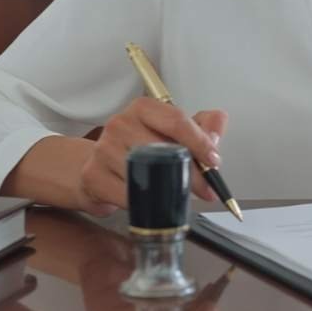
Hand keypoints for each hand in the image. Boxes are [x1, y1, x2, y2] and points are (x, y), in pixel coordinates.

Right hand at [77, 97, 227, 215]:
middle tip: (206, 188)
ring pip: (148, 174)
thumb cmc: (140, 145)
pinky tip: (154, 202)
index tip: (214, 160)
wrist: (99, 166)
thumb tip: (218, 126)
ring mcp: (103, 149)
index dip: (199, 142)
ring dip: (170, 190)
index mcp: (143, 108)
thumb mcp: (173, 130)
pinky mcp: (93, 176)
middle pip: (165, 150)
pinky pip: (130, 195)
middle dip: (192, 172)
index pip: (176, 121)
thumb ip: (202, 124)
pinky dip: (148, 202)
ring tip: (180, 194)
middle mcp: (120, 123)